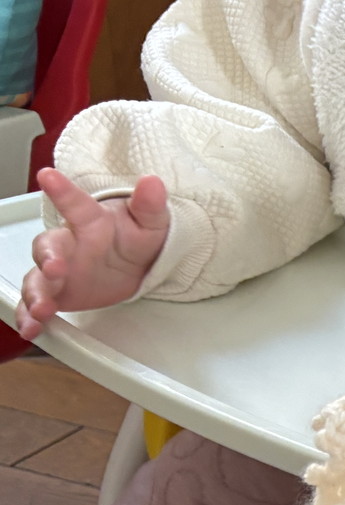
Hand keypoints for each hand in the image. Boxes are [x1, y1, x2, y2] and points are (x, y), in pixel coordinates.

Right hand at [17, 169, 169, 338]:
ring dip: (36, 293)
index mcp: (90, 221)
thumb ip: (149, 205)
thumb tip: (153, 182)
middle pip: (47, 246)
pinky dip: (31, 317)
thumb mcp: (151, 222)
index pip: (76, 203)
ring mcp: (57, 270)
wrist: (135, 265)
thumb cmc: (136, 238)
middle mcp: (68, 244)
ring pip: (37, 279)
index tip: (48, 176)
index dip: (62, 190)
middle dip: (47, 257)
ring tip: (41, 309)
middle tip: (55, 268)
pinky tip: (31, 328)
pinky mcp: (56, 293)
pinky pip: (37, 304)